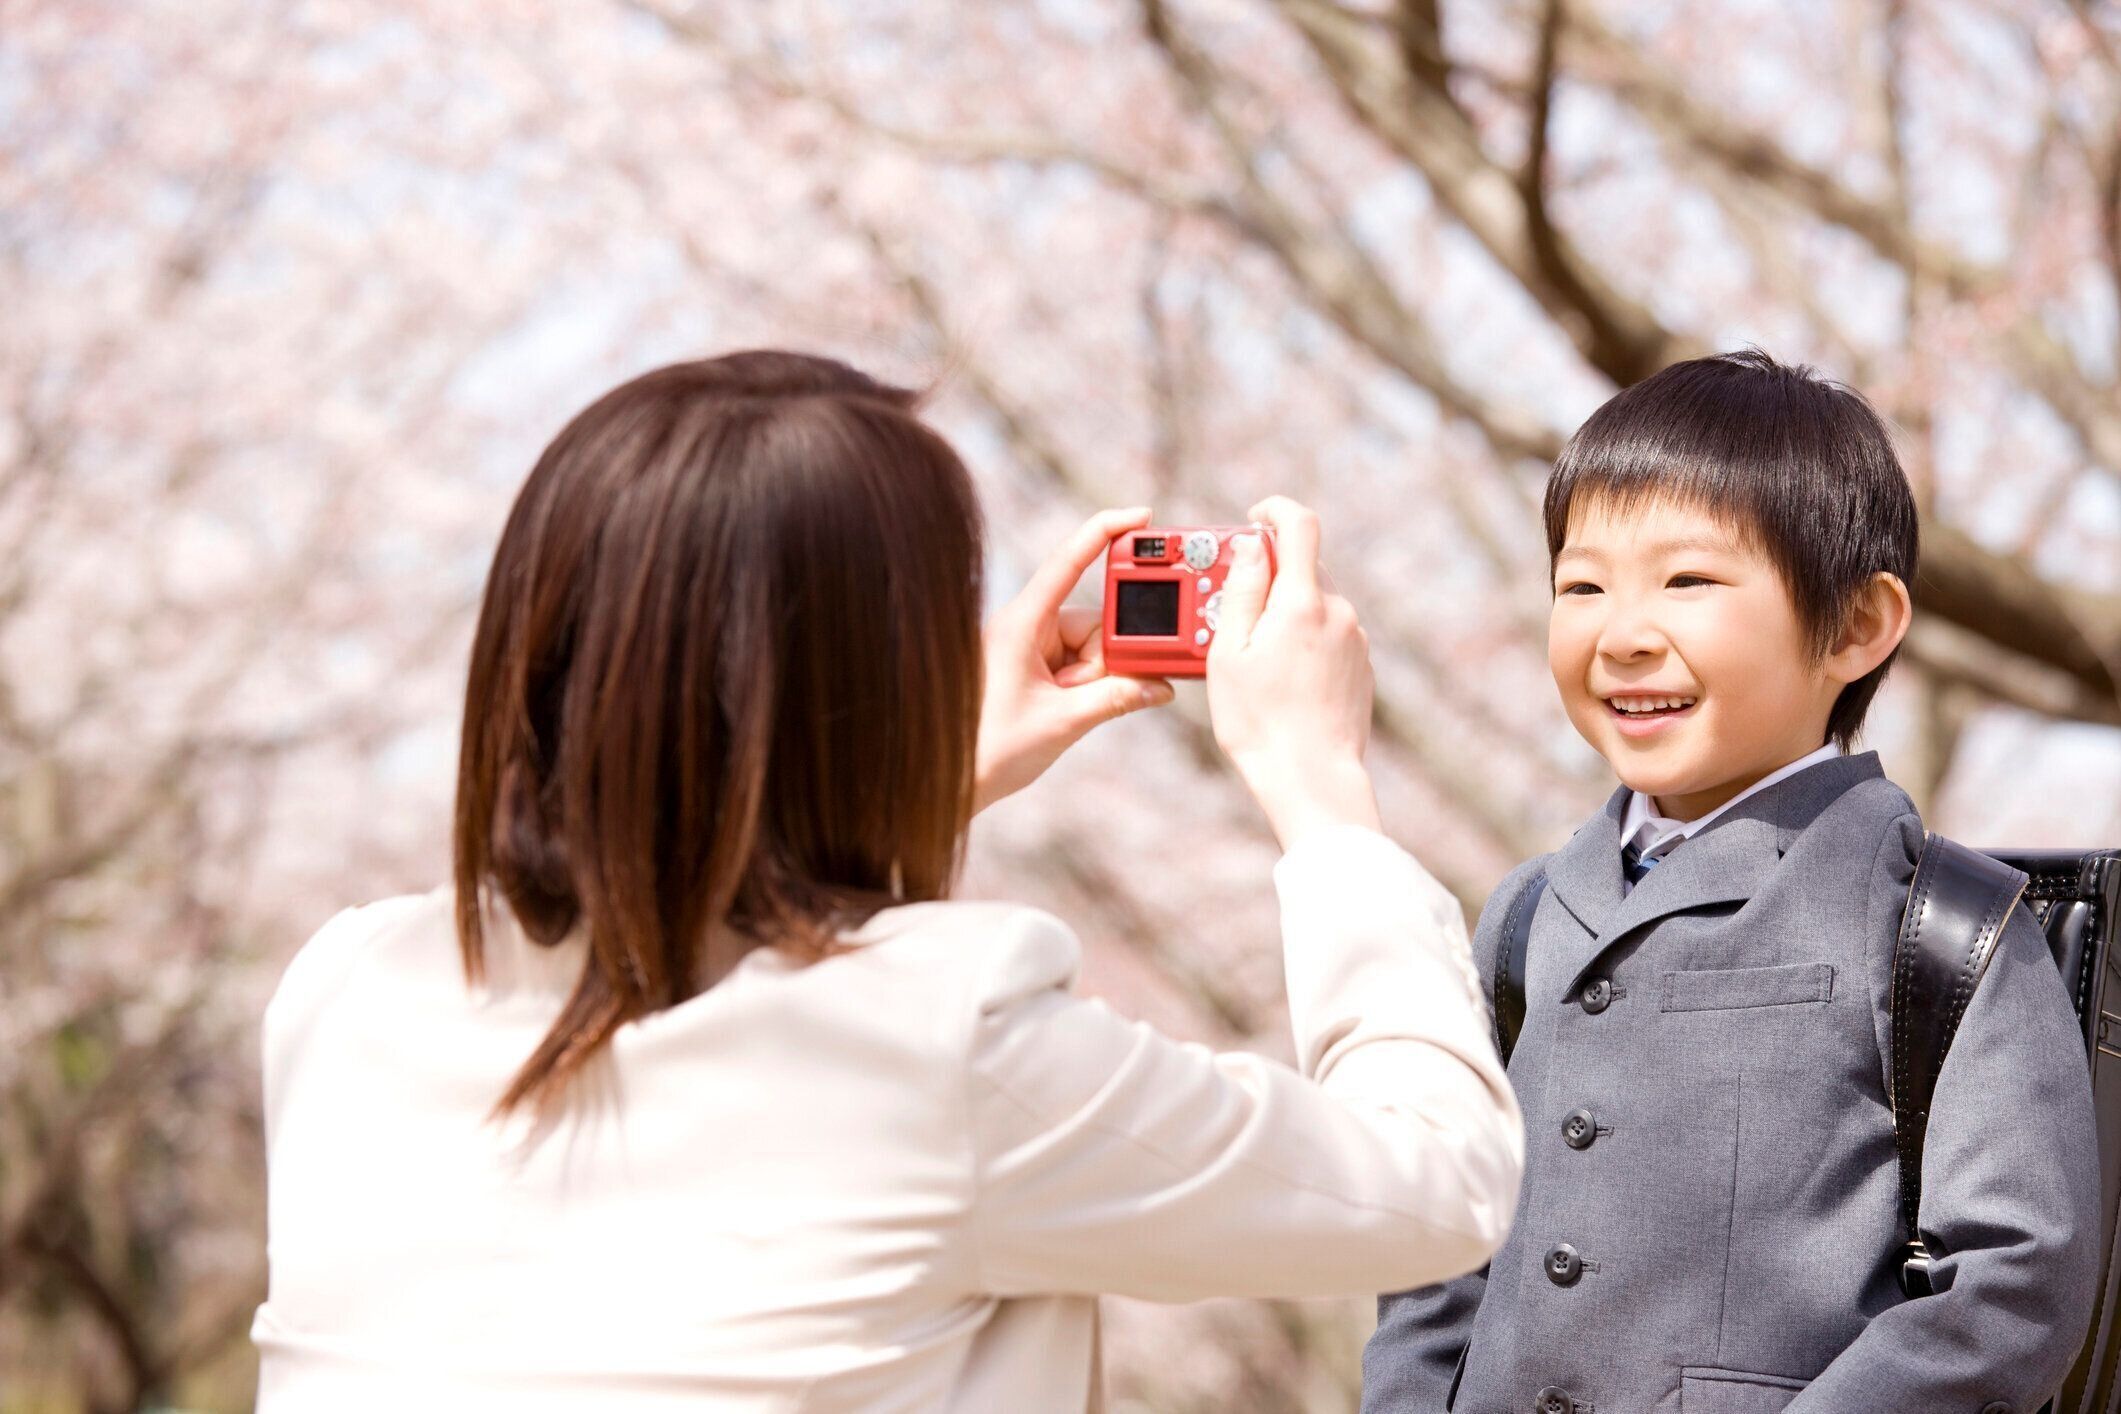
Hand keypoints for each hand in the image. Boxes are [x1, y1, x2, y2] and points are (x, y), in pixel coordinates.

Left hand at [974, 507, 1175, 813]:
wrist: (952, 784)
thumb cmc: (989, 750)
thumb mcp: (1063, 722)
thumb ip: (1116, 699)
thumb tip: (1159, 686)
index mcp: (1022, 623)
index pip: (1069, 562)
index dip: (1106, 532)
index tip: (1142, 516)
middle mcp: (1025, 627)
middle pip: (1093, 621)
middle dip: (1106, 659)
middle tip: (1086, 695)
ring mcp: (1029, 648)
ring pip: (1090, 649)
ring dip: (1093, 682)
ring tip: (1067, 712)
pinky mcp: (1032, 669)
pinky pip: (1077, 666)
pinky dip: (1086, 687)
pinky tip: (1073, 711)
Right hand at [1206, 496, 1380, 849]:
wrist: (1311, 778)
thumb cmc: (1260, 722)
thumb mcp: (1228, 653)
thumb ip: (1241, 590)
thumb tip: (1252, 545)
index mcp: (1301, 602)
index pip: (1299, 524)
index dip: (1274, 510)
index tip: (1253, 519)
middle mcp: (1337, 612)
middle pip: (1303, 566)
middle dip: (1267, 576)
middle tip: (1230, 609)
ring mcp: (1354, 640)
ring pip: (1315, 603)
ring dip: (1284, 612)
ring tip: (1252, 656)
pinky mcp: (1361, 666)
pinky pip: (1328, 634)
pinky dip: (1303, 639)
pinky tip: (1282, 678)